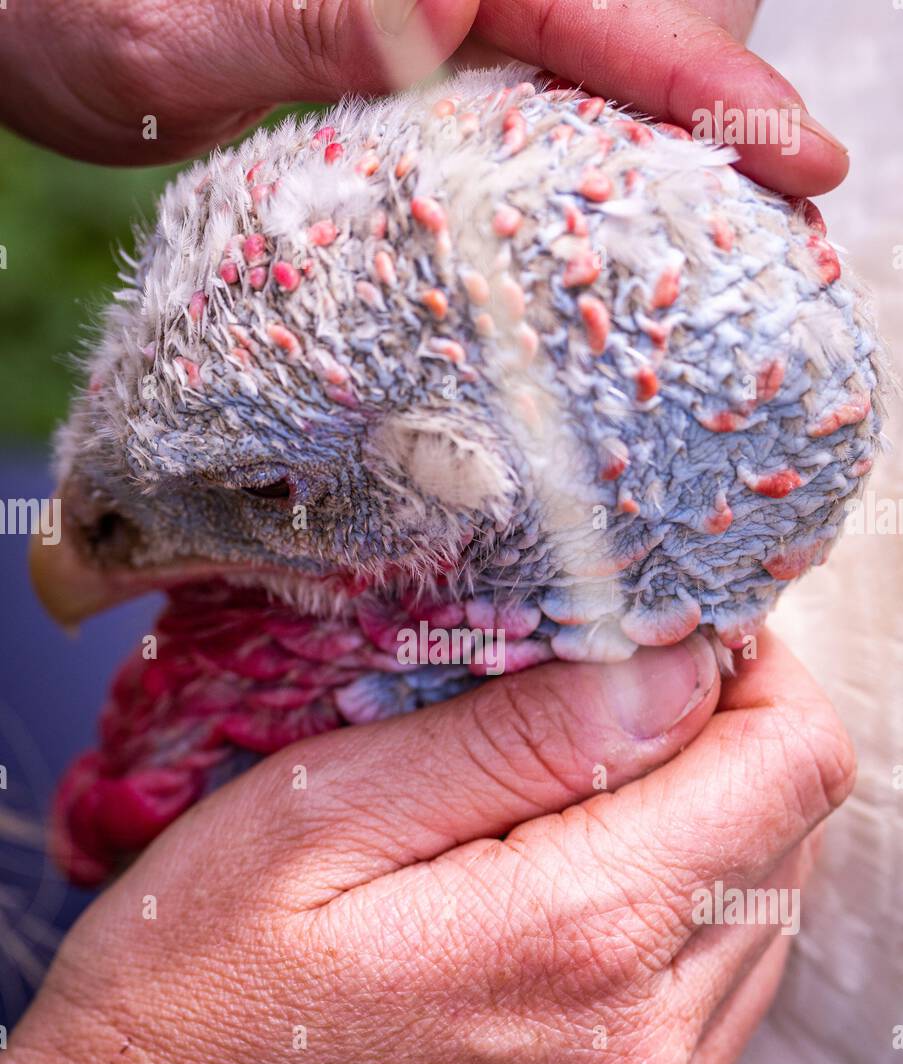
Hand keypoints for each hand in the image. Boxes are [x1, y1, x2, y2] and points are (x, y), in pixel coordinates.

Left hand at [0, 0, 845, 192]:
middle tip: (767, 206)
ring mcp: (433, 21)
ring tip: (703, 238)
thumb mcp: (170, 31)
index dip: (694, 80)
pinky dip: (569, 179)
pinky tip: (589, 238)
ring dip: (649, 153)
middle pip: (627, 22)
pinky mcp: (414, 66)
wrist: (26, 17)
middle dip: (702, 108)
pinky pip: (522, 117)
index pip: (586, 4)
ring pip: (587, 75)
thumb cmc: (69, 6)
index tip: (790, 151)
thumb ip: (314, 7)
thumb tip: (465, 1)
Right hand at [0, 633, 852, 1063]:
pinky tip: (561, 929)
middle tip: (602, 723)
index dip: (752, 677)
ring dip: (700, 853)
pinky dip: (671, 950)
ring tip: (568, 823)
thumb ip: (516, 739)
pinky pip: (709, 1029)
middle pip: (787, 849)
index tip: (668, 649)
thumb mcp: (319, 818)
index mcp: (578, 938)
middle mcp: (641, 1055)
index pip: (790, 768)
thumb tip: (672, 670)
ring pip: (759, 939)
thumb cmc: (187, 1005)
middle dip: (723, 756)